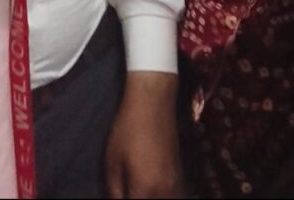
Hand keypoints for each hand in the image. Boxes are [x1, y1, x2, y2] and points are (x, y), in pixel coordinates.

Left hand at [105, 72, 182, 197]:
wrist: (153, 104)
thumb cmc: (128, 129)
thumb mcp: (112, 161)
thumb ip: (114, 191)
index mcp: (145, 192)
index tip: (119, 197)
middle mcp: (165, 194)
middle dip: (136, 199)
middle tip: (127, 191)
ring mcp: (176, 186)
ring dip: (150, 198)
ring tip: (137, 190)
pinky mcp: (181, 177)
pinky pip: (174, 197)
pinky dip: (162, 197)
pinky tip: (151, 192)